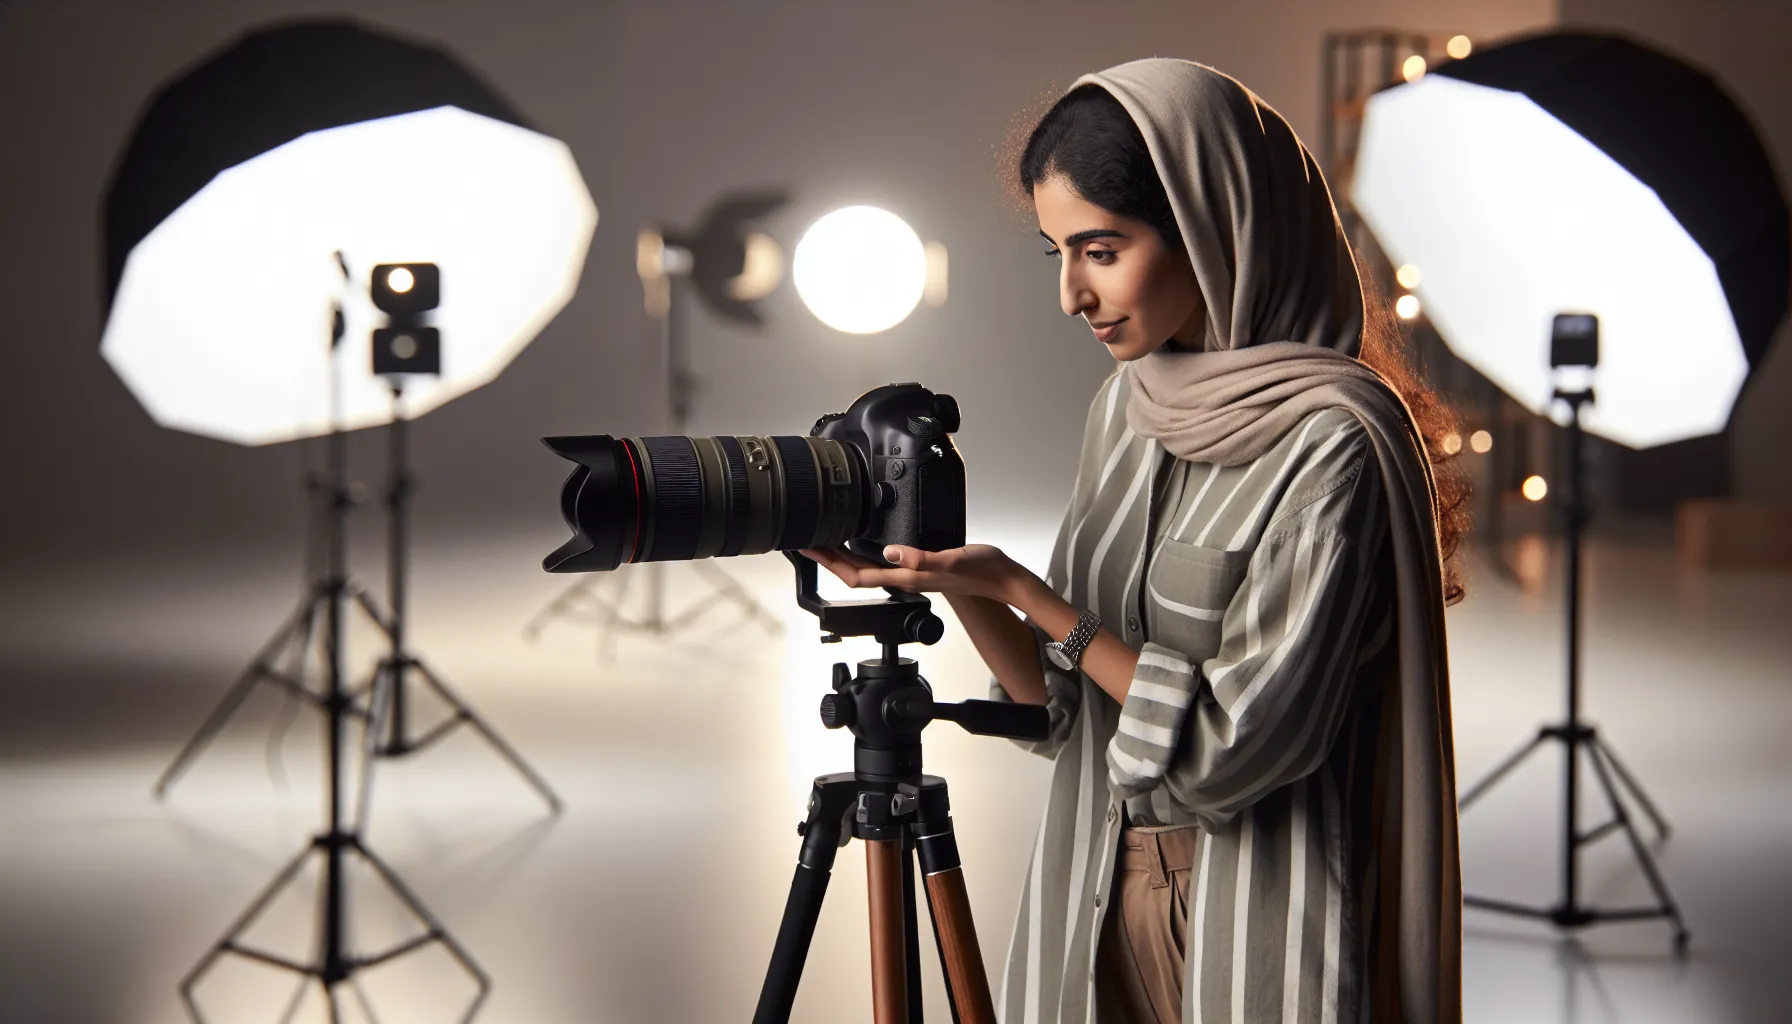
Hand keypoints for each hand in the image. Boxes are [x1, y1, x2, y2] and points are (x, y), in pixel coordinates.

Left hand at [800, 543, 1027, 604]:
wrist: (1002, 579)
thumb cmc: (982, 571)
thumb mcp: (952, 559)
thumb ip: (921, 558)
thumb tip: (890, 552)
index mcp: (906, 578)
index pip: (857, 576)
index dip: (830, 564)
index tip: (810, 548)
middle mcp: (903, 578)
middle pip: (853, 572)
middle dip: (826, 558)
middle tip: (804, 539)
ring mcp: (909, 573)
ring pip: (864, 567)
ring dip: (840, 555)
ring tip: (822, 539)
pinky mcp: (917, 565)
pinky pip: (880, 560)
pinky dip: (861, 550)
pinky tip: (858, 539)